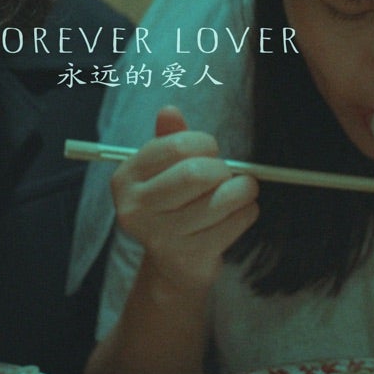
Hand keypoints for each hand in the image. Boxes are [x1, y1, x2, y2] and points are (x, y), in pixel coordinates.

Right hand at [109, 105, 258, 292]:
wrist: (173, 263)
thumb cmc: (172, 204)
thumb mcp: (164, 169)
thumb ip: (169, 139)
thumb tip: (169, 111)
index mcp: (126, 178)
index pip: (175, 146)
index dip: (204, 143)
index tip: (211, 151)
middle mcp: (136, 209)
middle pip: (195, 173)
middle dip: (222, 169)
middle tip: (225, 174)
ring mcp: (161, 237)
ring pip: (220, 199)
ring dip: (242, 190)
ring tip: (241, 190)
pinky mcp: (189, 257)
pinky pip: (234, 223)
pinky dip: (247, 212)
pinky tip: (240, 211)